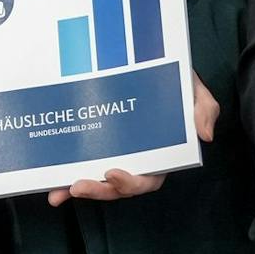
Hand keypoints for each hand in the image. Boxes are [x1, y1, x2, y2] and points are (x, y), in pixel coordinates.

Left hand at [43, 73, 219, 206]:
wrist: (150, 60)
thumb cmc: (175, 80)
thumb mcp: (194, 89)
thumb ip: (204, 109)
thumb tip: (205, 135)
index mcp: (158, 154)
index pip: (147, 179)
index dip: (131, 183)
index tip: (112, 173)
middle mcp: (133, 159)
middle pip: (117, 186)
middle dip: (99, 191)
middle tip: (78, 186)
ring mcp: (111, 152)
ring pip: (95, 180)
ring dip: (77, 190)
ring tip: (58, 193)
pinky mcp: (93, 143)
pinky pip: (78, 163)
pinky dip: (63, 177)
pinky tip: (50, 185)